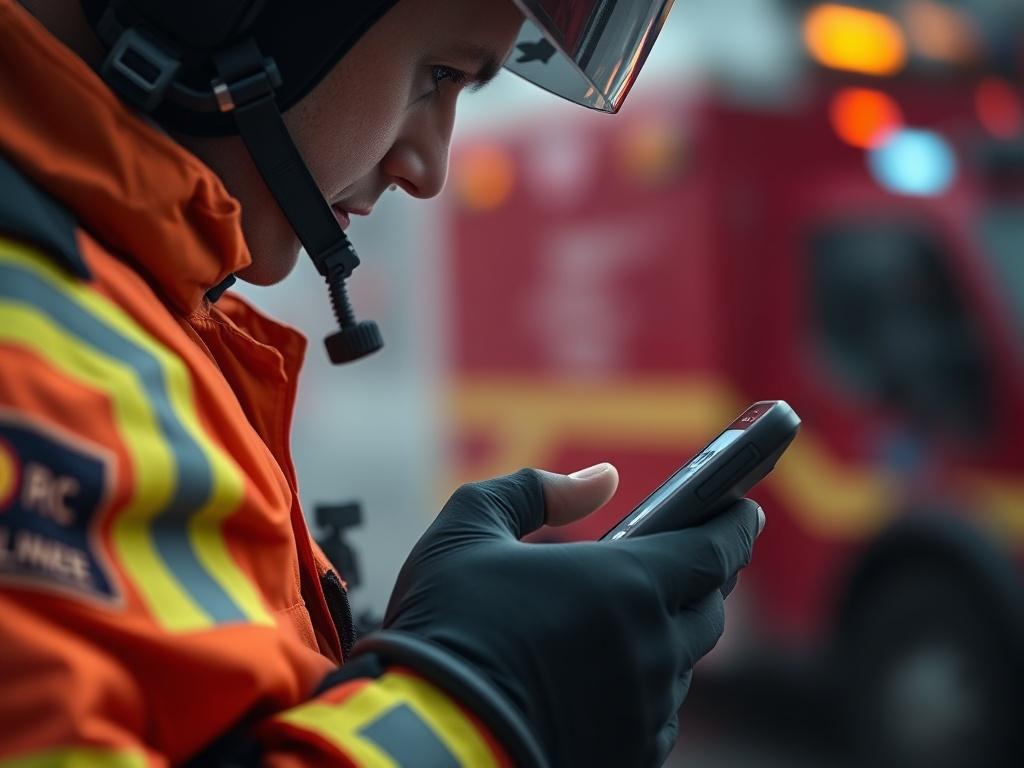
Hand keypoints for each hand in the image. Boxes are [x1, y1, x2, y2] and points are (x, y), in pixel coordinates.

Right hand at [379, 466, 761, 766]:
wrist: (426, 738)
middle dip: (701, 579)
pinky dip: (646, 686)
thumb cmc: (446, 627)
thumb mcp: (469, 529)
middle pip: (707, 608)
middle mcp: (652, 649)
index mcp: (627, 585)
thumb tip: (598, 480)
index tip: (742, 507)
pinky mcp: (628, 754)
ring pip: (682, 663)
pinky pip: (658, 714)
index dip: (734, 523)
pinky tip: (608, 676)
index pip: (716, 548)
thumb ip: (536, 488)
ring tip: (629, 620)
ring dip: (667, 635)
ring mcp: (644, 709)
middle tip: (680, 561)